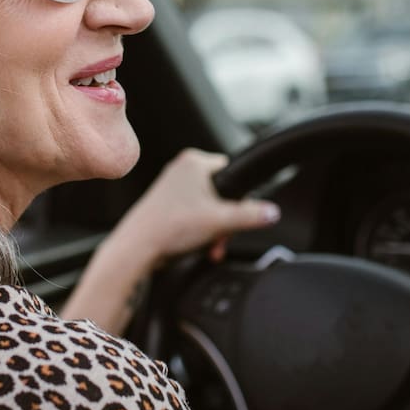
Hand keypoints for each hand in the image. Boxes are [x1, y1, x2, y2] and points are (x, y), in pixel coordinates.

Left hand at [117, 148, 280, 266]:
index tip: (235, 216)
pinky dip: (198, 230)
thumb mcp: (221, 221)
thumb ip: (251, 215)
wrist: (137, 248)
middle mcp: (181, 169)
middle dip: (224, 220)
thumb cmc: (170, 228)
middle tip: (221, 237)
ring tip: (207, 244)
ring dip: (213, 228)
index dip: (238, 197)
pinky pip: (192, 214)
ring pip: (207, 206)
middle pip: (220, 193)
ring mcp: (170, 186)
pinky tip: (196, 244)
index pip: (232, 172)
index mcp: (194, 161)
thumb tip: (272, 212)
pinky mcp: (164, 204)